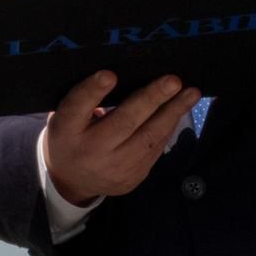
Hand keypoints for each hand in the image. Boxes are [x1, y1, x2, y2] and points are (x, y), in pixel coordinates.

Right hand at [43, 71, 199, 205]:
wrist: (71, 181)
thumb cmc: (70, 134)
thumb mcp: (64, 115)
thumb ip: (84, 97)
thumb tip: (120, 73)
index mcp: (66, 130)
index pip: (77, 107)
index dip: (93, 91)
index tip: (110, 74)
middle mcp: (90, 151)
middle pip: (123, 122)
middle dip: (152, 99)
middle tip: (173, 81)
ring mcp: (114, 168)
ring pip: (148, 138)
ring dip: (172, 113)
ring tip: (191, 93)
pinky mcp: (133, 178)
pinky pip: (155, 149)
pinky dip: (168, 127)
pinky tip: (179, 110)